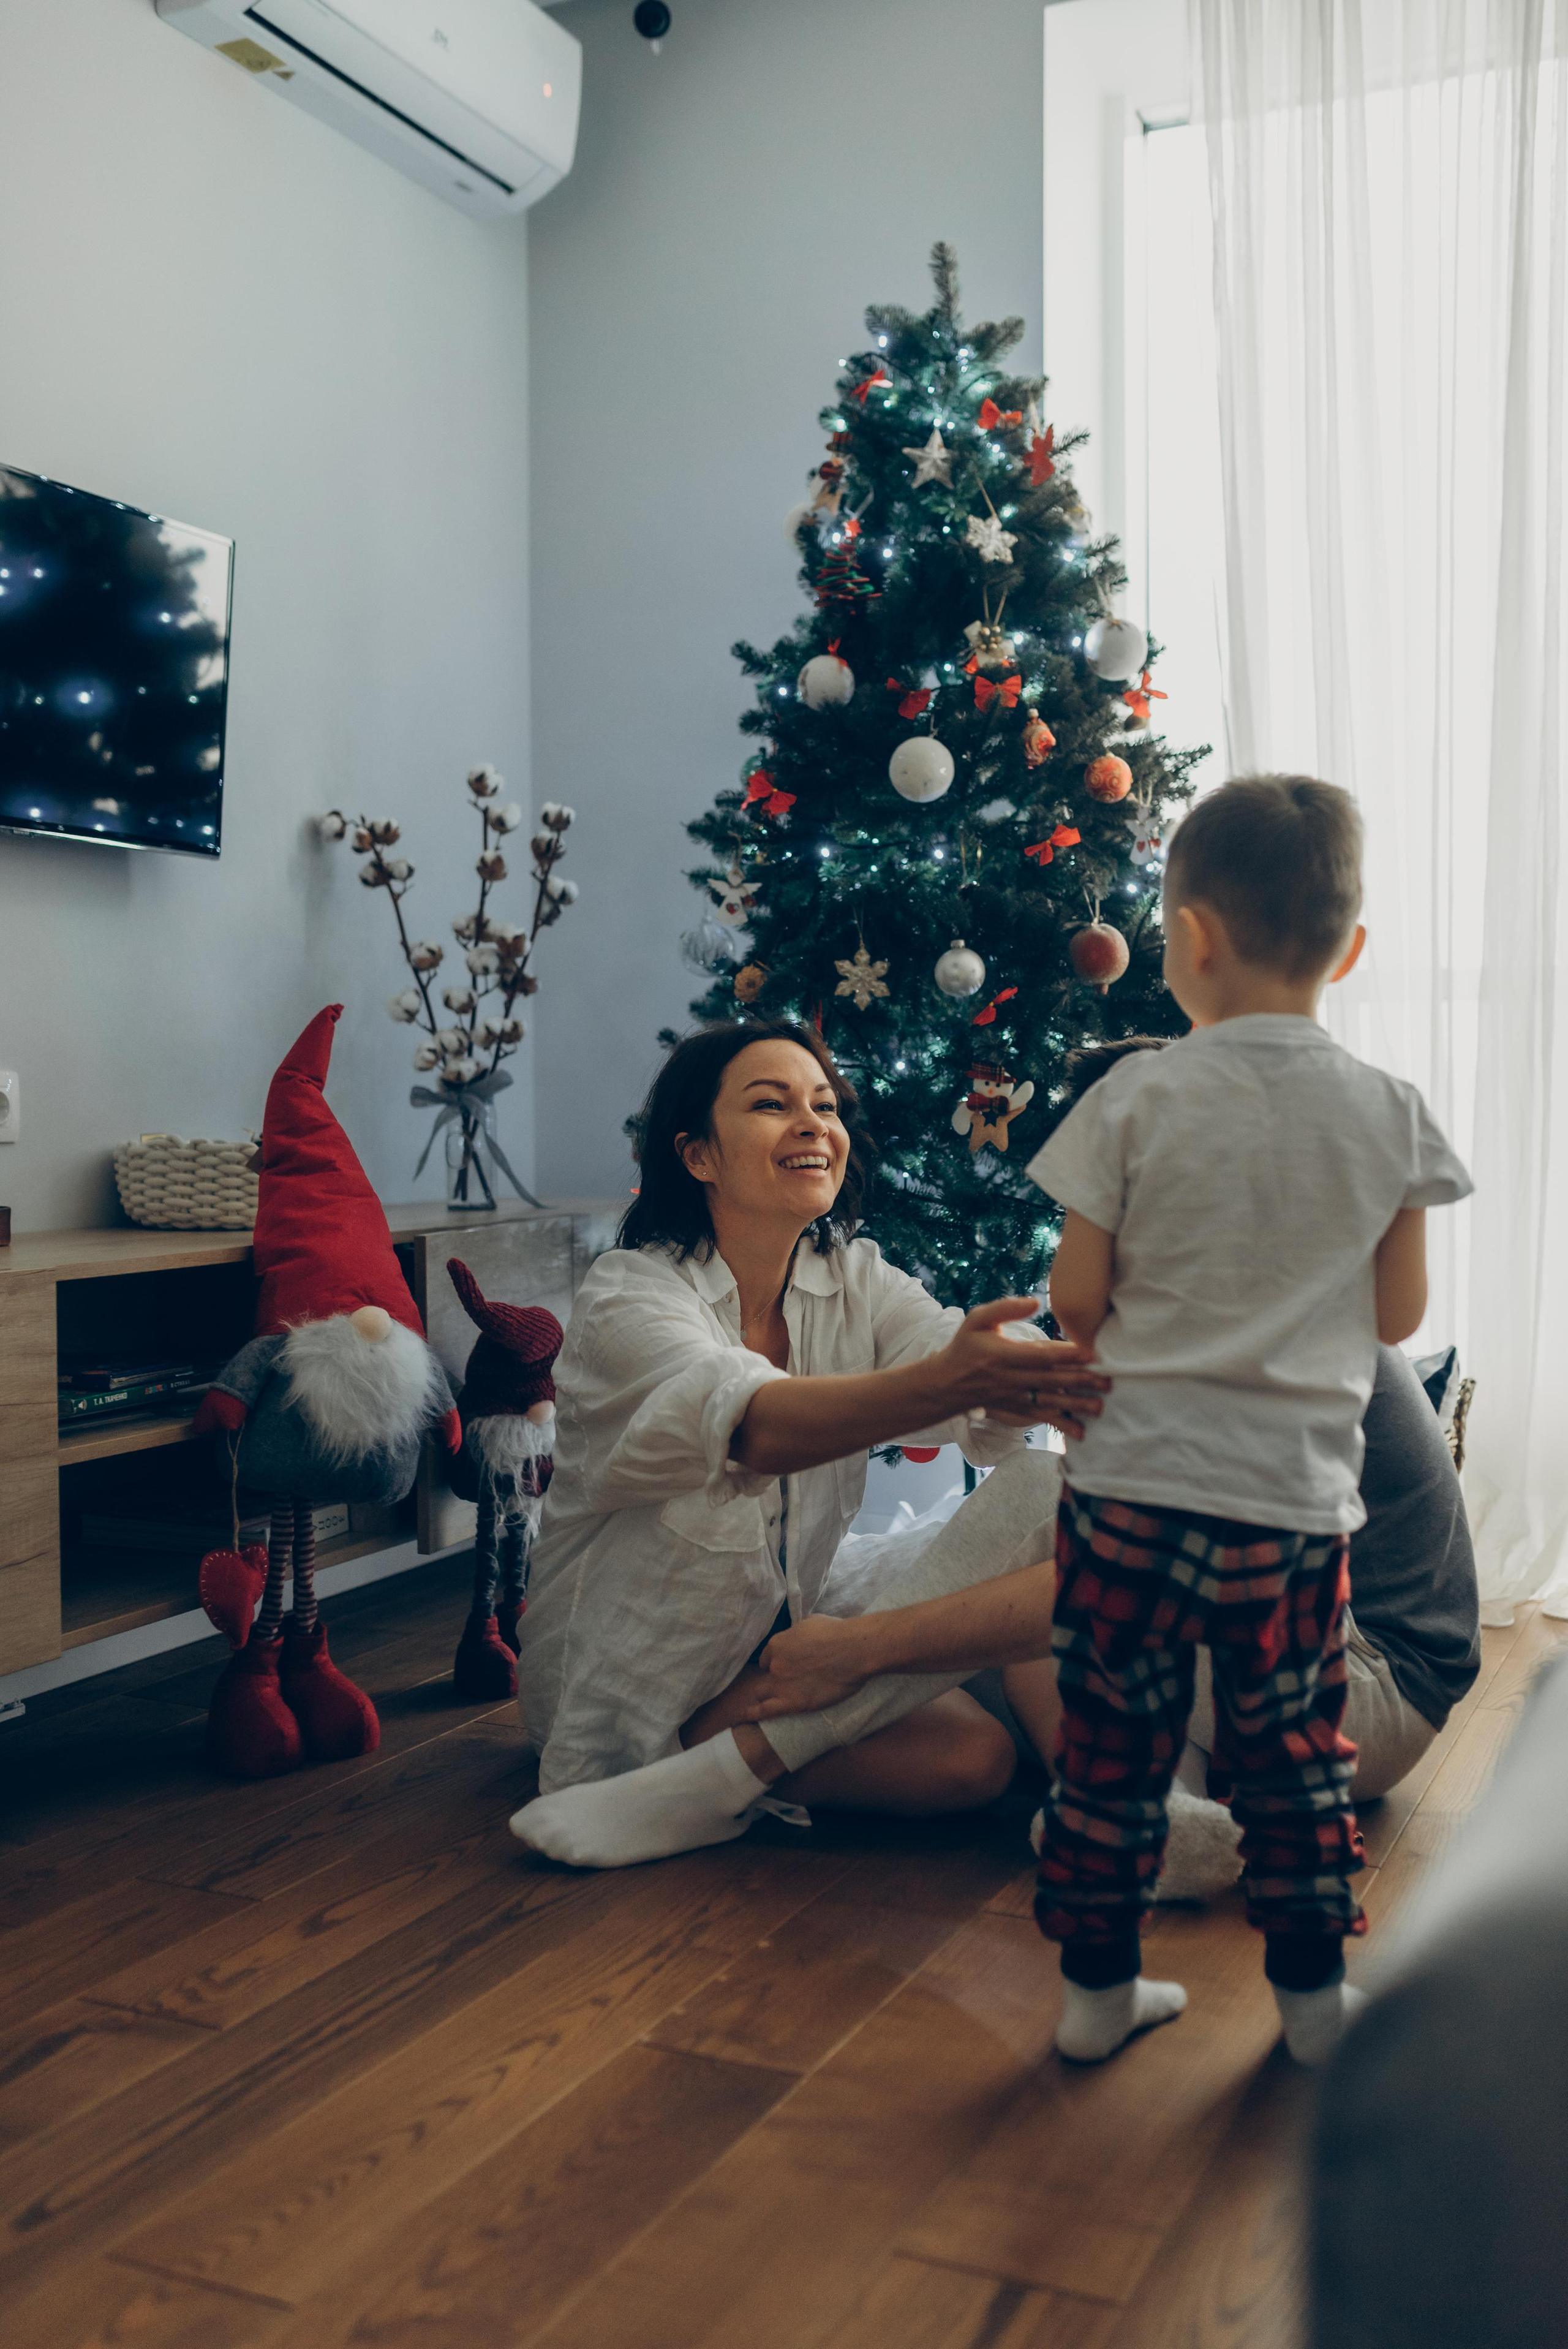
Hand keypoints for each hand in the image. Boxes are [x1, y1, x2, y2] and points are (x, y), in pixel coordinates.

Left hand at [735, 1615, 877, 1719]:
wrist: (853, 1651)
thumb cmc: (837, 1633)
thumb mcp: (810, 1623)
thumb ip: (797, 1634)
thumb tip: (799, 1637)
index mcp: (777, 1643)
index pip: (768, 1656)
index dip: (776, 1661)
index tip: (784, 1665)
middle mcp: (774, 1663)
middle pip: (764, 1674)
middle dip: (769, 1678)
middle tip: (780, 1683)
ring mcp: (781, 1684)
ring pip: (760, 1693)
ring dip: (759, 1697)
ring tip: (747, 1706)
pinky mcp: (792, 1702)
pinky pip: (766, 1711)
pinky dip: (753, 1713)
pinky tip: (745, 1716)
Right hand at [929, 1297, 1108, 1437]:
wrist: (947, 1383)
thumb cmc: (966, 1346)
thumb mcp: (977, 1319)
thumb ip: (1005, 1308)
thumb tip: (1036, 1301)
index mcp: (1003, 1354)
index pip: (1039, 1355)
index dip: (1065, 1354)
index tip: (1089, 1352)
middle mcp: (1011, 1378)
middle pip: (1050, 1380)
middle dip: (1079, 1381)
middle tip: (1107, 1381)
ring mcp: (1014, 1397)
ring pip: (1049, 1401)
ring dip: (1076, 1405)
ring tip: (1099, 1406)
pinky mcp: (1016, 1409)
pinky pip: (1041, 1418)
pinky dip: (1061, 1425)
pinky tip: (1080, 1431)